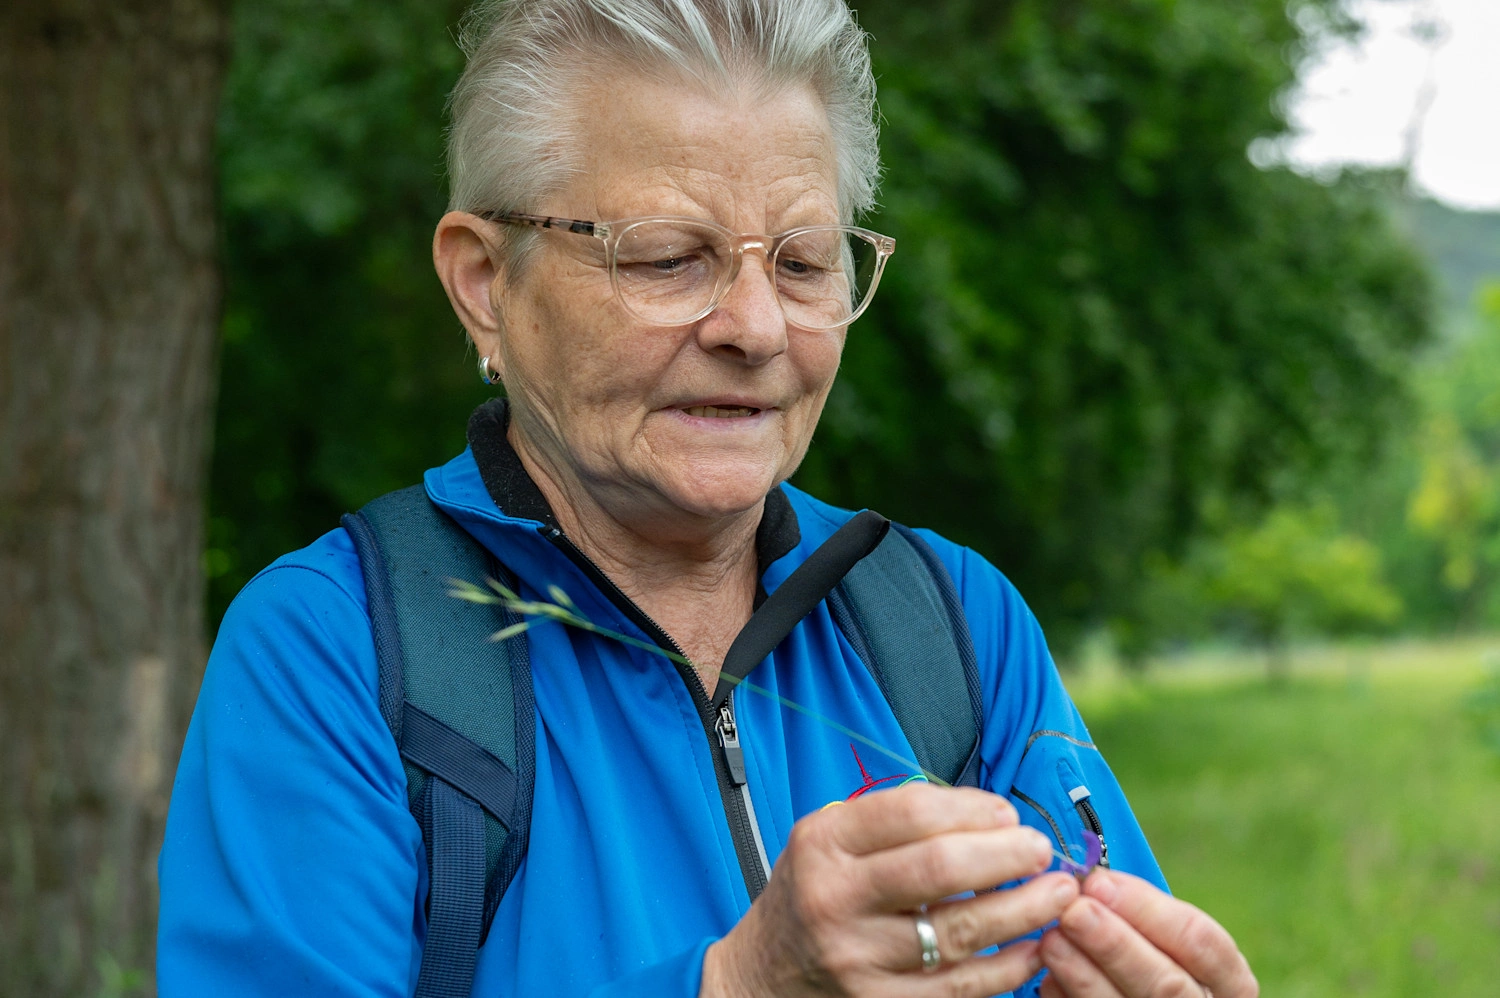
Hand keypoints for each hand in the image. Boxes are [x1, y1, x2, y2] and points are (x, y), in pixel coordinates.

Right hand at [702, 783, 1080, 996]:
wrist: (765, 975)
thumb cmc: (814, 892)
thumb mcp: (829, 839)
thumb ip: (894, 820)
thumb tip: (987, 814)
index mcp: (823, 844)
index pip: (909, 812)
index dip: (970, 808)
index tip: (1006, 812)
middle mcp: (836, 899)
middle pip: (938, 869)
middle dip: (1004, 855)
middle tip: (1041, 848)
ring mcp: (858, 958)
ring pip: (959, 932)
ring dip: (1022, 910)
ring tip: (1058, 893)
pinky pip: (961, 988)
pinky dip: (1009, 968)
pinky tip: (1036, 947)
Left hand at [1039, 869, 1256, 997]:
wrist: (1140, 995)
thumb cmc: (1156, 964)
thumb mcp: (1168, 943)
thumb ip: (1142, 917)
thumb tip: (1090, 882)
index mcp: (1229, 982)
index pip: (1204, 943)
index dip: (1149, 910)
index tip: (1099, 882)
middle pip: (1167, 984)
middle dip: (1115, 944)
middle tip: (1073, 910)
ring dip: (1084, 973)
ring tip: (1051, 940)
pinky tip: (1047, 977)